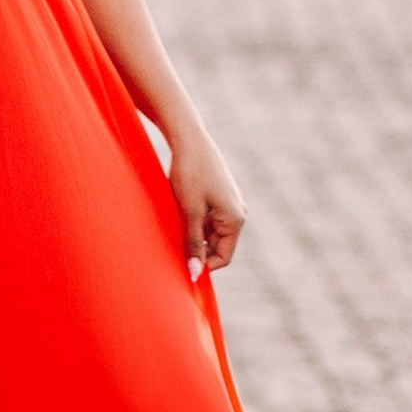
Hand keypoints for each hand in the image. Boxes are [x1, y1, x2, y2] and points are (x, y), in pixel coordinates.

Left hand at [168, 123, 245, 275]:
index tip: (182, 263)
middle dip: (197, 247)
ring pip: (210, 232)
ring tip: (175, 222)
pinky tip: (179, 210)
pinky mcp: (219, 195)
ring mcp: (229, 203)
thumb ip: (193, 243)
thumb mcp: (190, 211)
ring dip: (193, 233)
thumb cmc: (190, 173)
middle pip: (217, 245)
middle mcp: (237, 212)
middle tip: (174, 241)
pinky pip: (208, 218)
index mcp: (236, 219)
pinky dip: (194, 220)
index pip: (224, 258)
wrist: (188, 138)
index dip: (204, 264)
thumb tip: (194, 273)